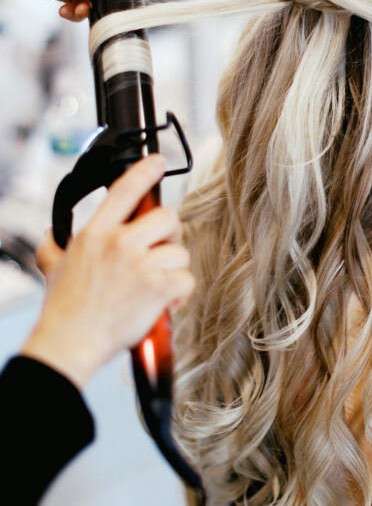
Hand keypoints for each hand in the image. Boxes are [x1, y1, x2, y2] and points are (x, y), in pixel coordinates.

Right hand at [20, 156, 194, 389]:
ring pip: (180, 253)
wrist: (68, 343)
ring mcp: (140, 265)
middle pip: (166, 217)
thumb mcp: (51, 267)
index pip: (124, 190)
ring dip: (173, 270)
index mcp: (95, 233)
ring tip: (155, 287)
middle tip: (162, 250)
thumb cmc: (63, 309)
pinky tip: (163, 304)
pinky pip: (186, 280)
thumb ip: (54, 245)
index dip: (145, 171)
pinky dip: (180, 294)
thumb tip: (52, 233)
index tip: (158, 162)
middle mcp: (119, 244)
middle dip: (171, 233)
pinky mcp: (157, 289)